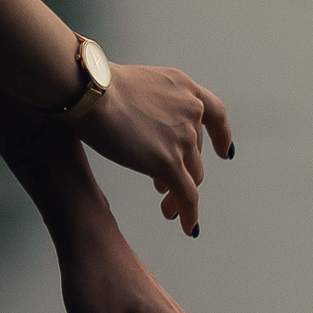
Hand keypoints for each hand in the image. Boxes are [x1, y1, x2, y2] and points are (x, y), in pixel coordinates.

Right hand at [73, 62, 232, 235]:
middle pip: (195, 152)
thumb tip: (143, 125)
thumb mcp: (136, 84)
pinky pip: (187, 196)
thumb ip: (150, 104)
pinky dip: (189, 214)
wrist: (88, 89)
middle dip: (182, 169)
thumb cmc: (95, 85)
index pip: (215, 114)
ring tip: (167, 208)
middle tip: (162, 185)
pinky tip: (188, 228)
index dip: (221, 136)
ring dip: (180, 195)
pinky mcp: (169, 162)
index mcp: (184, 88)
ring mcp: (182, 138)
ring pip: (192, 176)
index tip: (225, 153)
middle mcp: (191, 112)